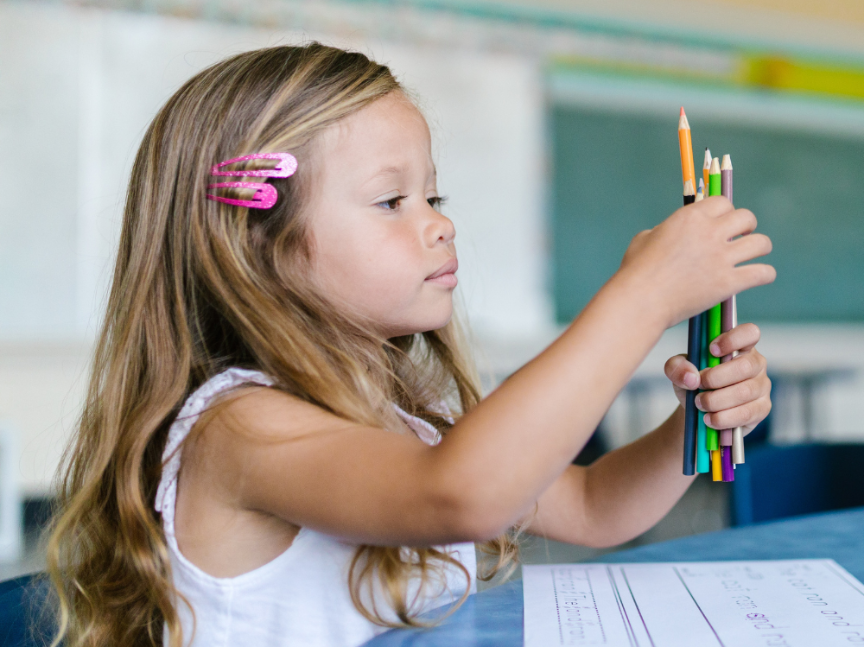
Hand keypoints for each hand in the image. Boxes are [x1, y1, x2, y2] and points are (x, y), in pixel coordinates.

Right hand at [617, 197, 775, 328]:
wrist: (640, 300)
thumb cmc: (636, 271)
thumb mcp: (644, 239)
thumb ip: (664, 230)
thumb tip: (671, 232)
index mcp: (689, 218)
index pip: (722, 202)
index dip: (725, 212)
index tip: (724, 223)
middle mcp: (709, 233)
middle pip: (747, 217)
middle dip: (746, 227)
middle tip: (740, 238)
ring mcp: (721, 258)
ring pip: (761, 243)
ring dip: (760, 248)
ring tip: (755, 256)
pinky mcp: (728, 283)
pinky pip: (763, 273)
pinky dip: (765, 274)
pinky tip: (761, 276)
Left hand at [664, 323, 770, 433]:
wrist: (699, 411)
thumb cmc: (694, 382)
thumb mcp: (679, 371)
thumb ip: (677, 367)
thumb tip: (691, 377)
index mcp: (739, 346)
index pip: (750, 333)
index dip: (733, 339)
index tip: (711, 350)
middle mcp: (755, 363)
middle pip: (745, 366)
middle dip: (716, 378)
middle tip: (698, 386)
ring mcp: (762, 386)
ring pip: (744, 392)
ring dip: (716, 400)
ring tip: (699, 404)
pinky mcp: (762, 408)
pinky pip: (747, 413)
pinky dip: (724, 418)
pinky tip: (710, 419)